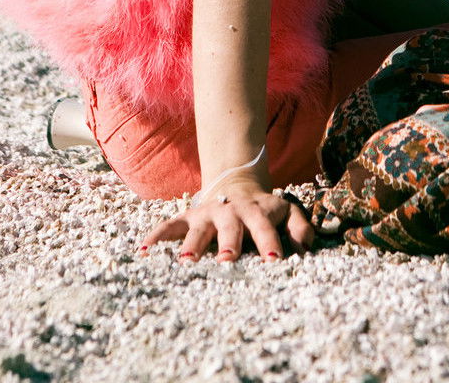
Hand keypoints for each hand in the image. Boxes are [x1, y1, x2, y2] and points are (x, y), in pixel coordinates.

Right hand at [141, 175, 314, 262]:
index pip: (265, 227)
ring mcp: (206, 214)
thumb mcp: (287, 212)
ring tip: (186, 262)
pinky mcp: (187, 217)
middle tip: (226, 261)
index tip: (275, 261)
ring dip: (191, 244)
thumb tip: (305, 250)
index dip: (270, 242)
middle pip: (229, 227)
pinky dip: (156, 237)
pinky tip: (143, 252)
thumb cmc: (265, 210)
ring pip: (197, 229)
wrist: (237, 186)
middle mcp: (230, 212)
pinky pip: (168, 227)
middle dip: (228, 243)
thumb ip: (300, 228)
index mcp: (256, 212)